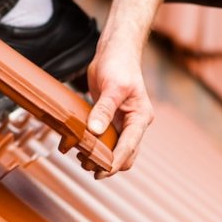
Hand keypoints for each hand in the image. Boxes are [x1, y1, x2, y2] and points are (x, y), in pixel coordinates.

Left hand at [86, 39, 152, 177]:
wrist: (114, 50)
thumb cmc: (118, 64)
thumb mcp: (111, 86)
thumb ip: (104, 110)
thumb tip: (94, 132)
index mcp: (140, 117)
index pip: (129, 146)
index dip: (115, 161)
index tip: (101, 171)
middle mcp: (134, 123)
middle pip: (125, 154)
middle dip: (108, 164)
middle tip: (88, 168)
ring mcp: (123, 122)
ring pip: (115, 149)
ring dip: (101, 157)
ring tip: (82, 160)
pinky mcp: (111, 118)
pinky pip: (105, 138)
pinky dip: (95, 146)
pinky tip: (81, 148)